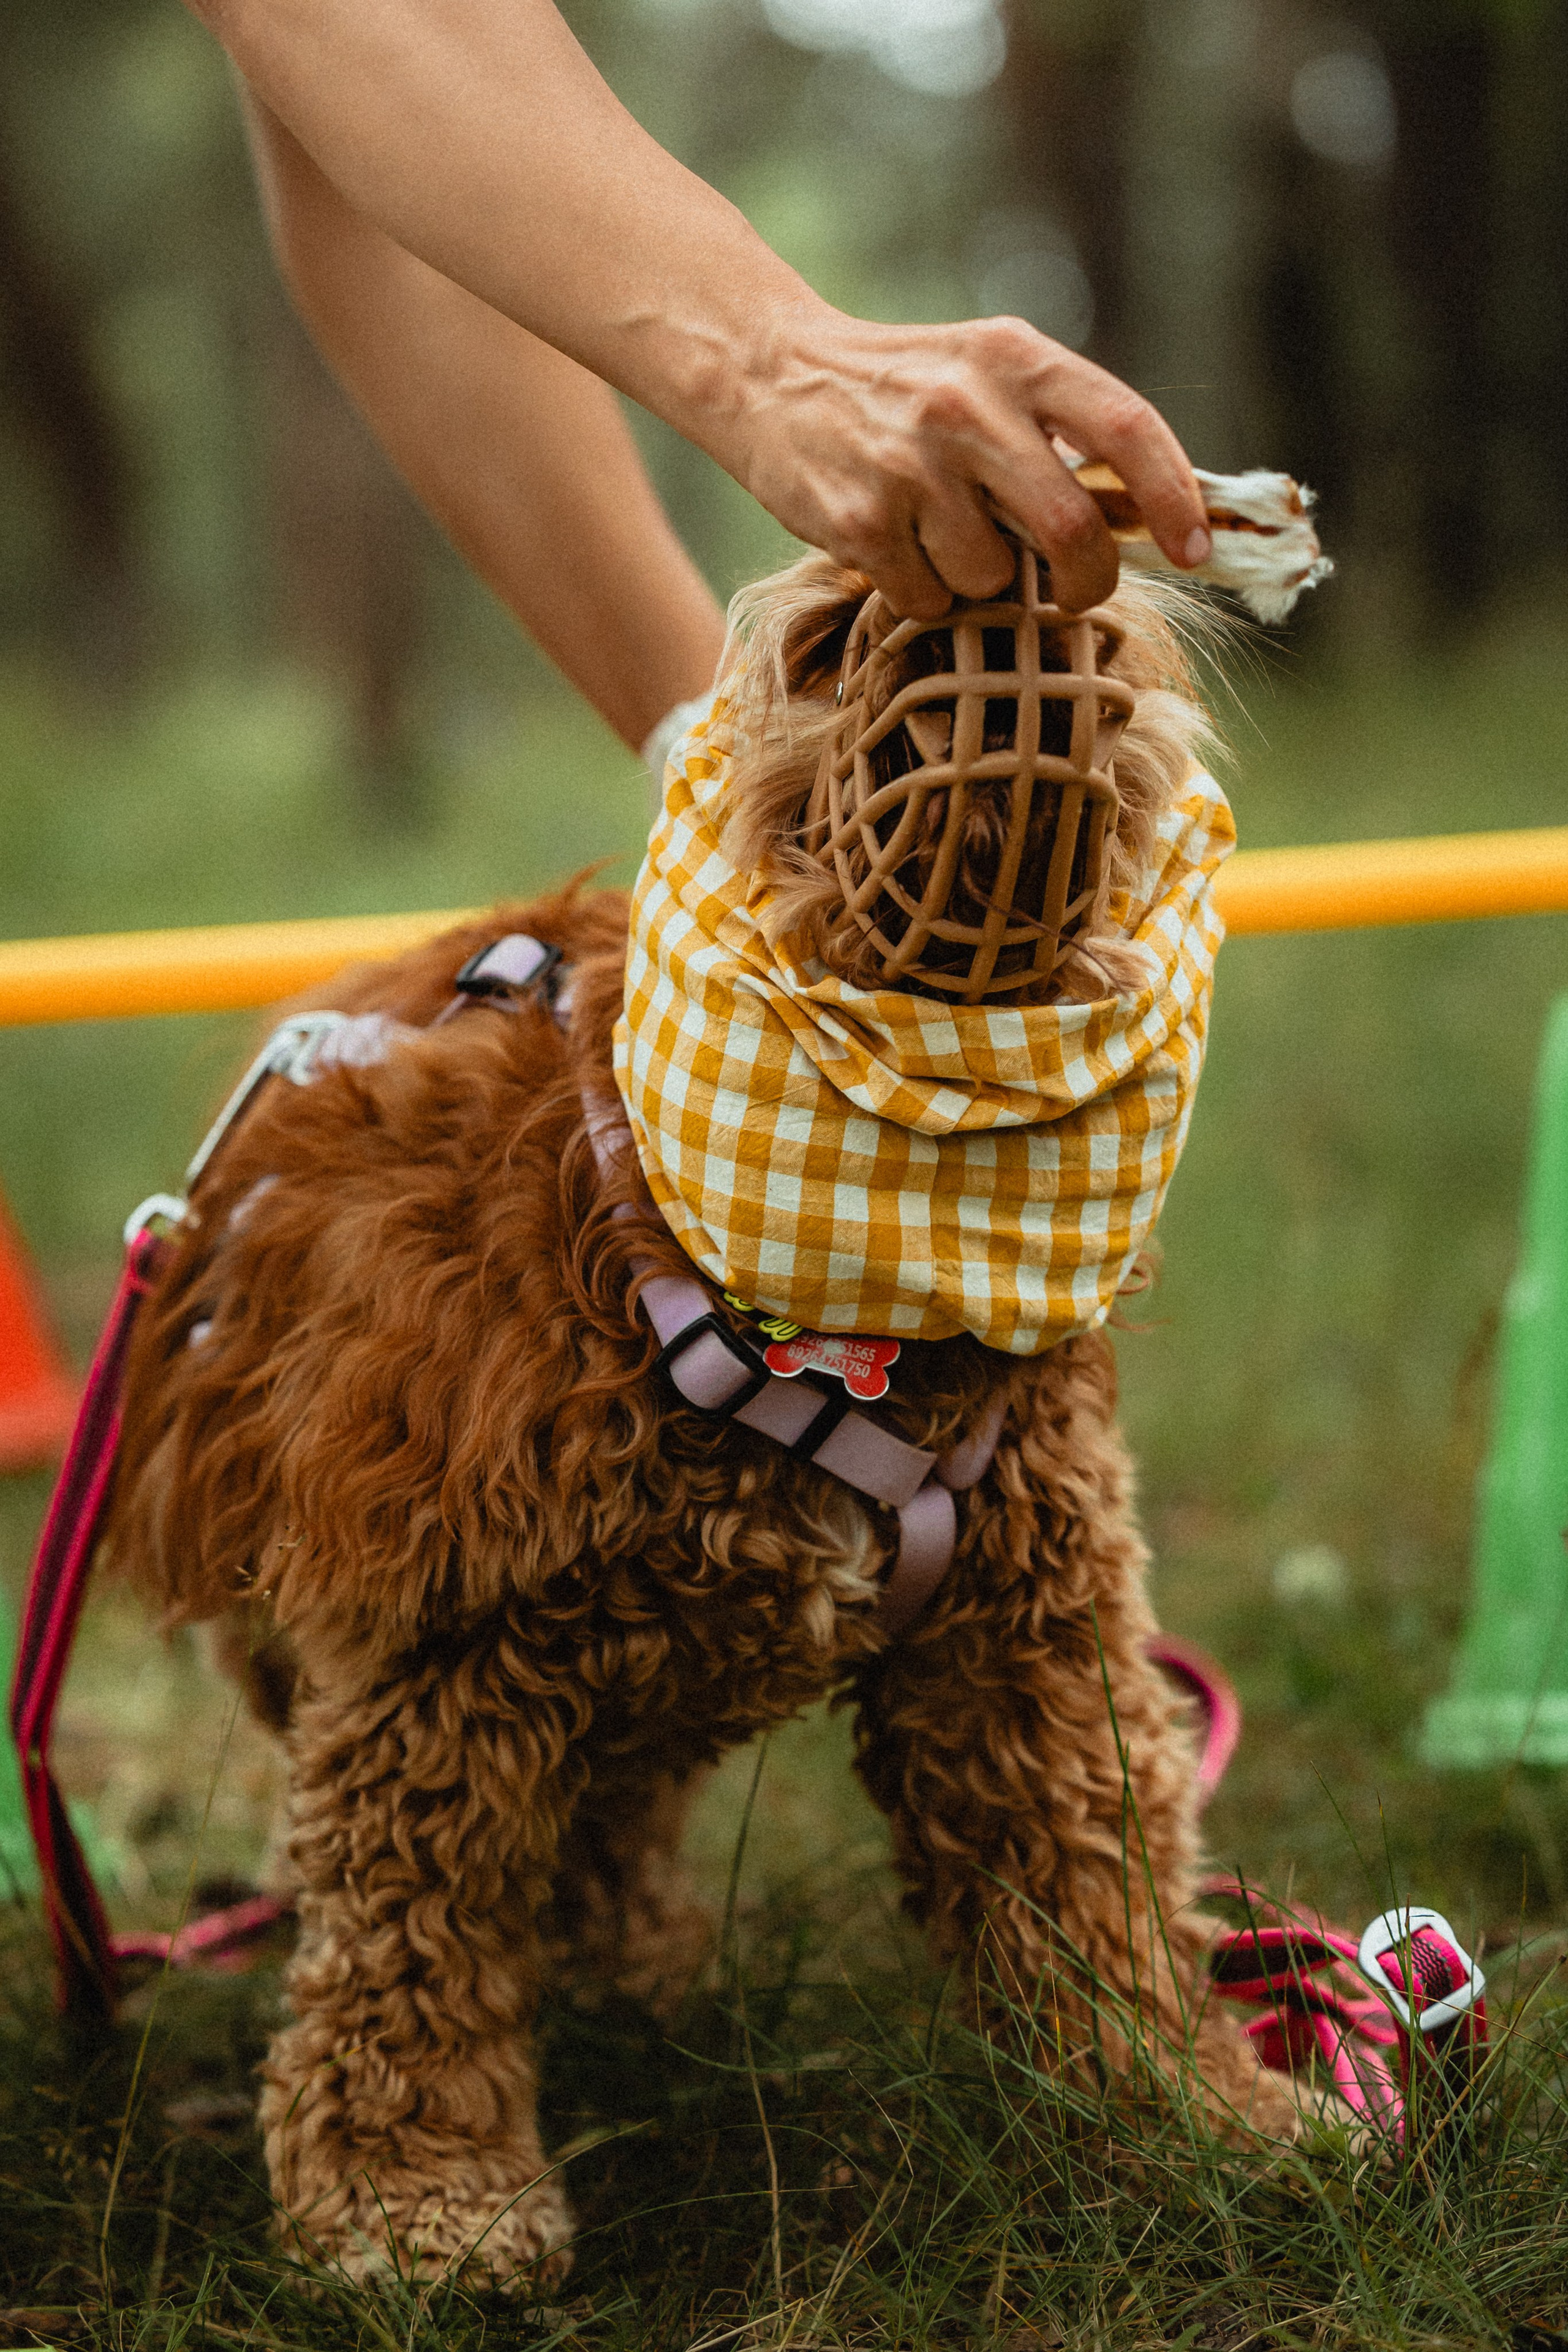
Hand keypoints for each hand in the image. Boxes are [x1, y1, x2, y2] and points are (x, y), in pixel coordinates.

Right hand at [724, 303, 1211, 618]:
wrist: (769, 373)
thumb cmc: (899, 386)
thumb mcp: (985, 370)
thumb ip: (1058, 429)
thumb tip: (1149, 516)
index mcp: (1016, 357)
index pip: (1126, 428)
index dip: (1176, 497)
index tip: (1199, 547)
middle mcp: (968, 406)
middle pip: (1072, 530)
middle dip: (1085, 582)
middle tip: (1073, 593)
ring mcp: (911, 467)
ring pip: (992, 579)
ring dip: (977, 580)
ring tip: (937, 532)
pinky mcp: (860, 522)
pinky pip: (927, 599)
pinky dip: (920, 591)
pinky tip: (891, 543)